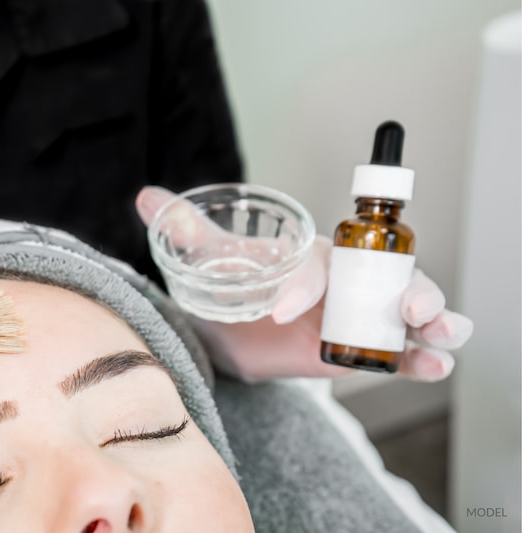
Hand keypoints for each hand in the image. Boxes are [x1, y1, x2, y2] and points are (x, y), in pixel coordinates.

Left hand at [136, 185, 472, 381]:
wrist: (234, 331)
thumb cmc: (231, 287)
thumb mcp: (211, 262)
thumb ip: (186, 231)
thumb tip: (147, 198)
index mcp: (311, 253)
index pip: (316, 264)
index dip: (303, 285)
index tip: (278, 311)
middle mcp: (343, 280)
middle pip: (388, 275)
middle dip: (406, 287)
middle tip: (409, 306)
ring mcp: (356, 315)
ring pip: (405, 309)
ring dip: (430, 318)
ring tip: (438, 332)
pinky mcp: (359, 349)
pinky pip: (398, 352)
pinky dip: (421, 358)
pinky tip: (433, 365)